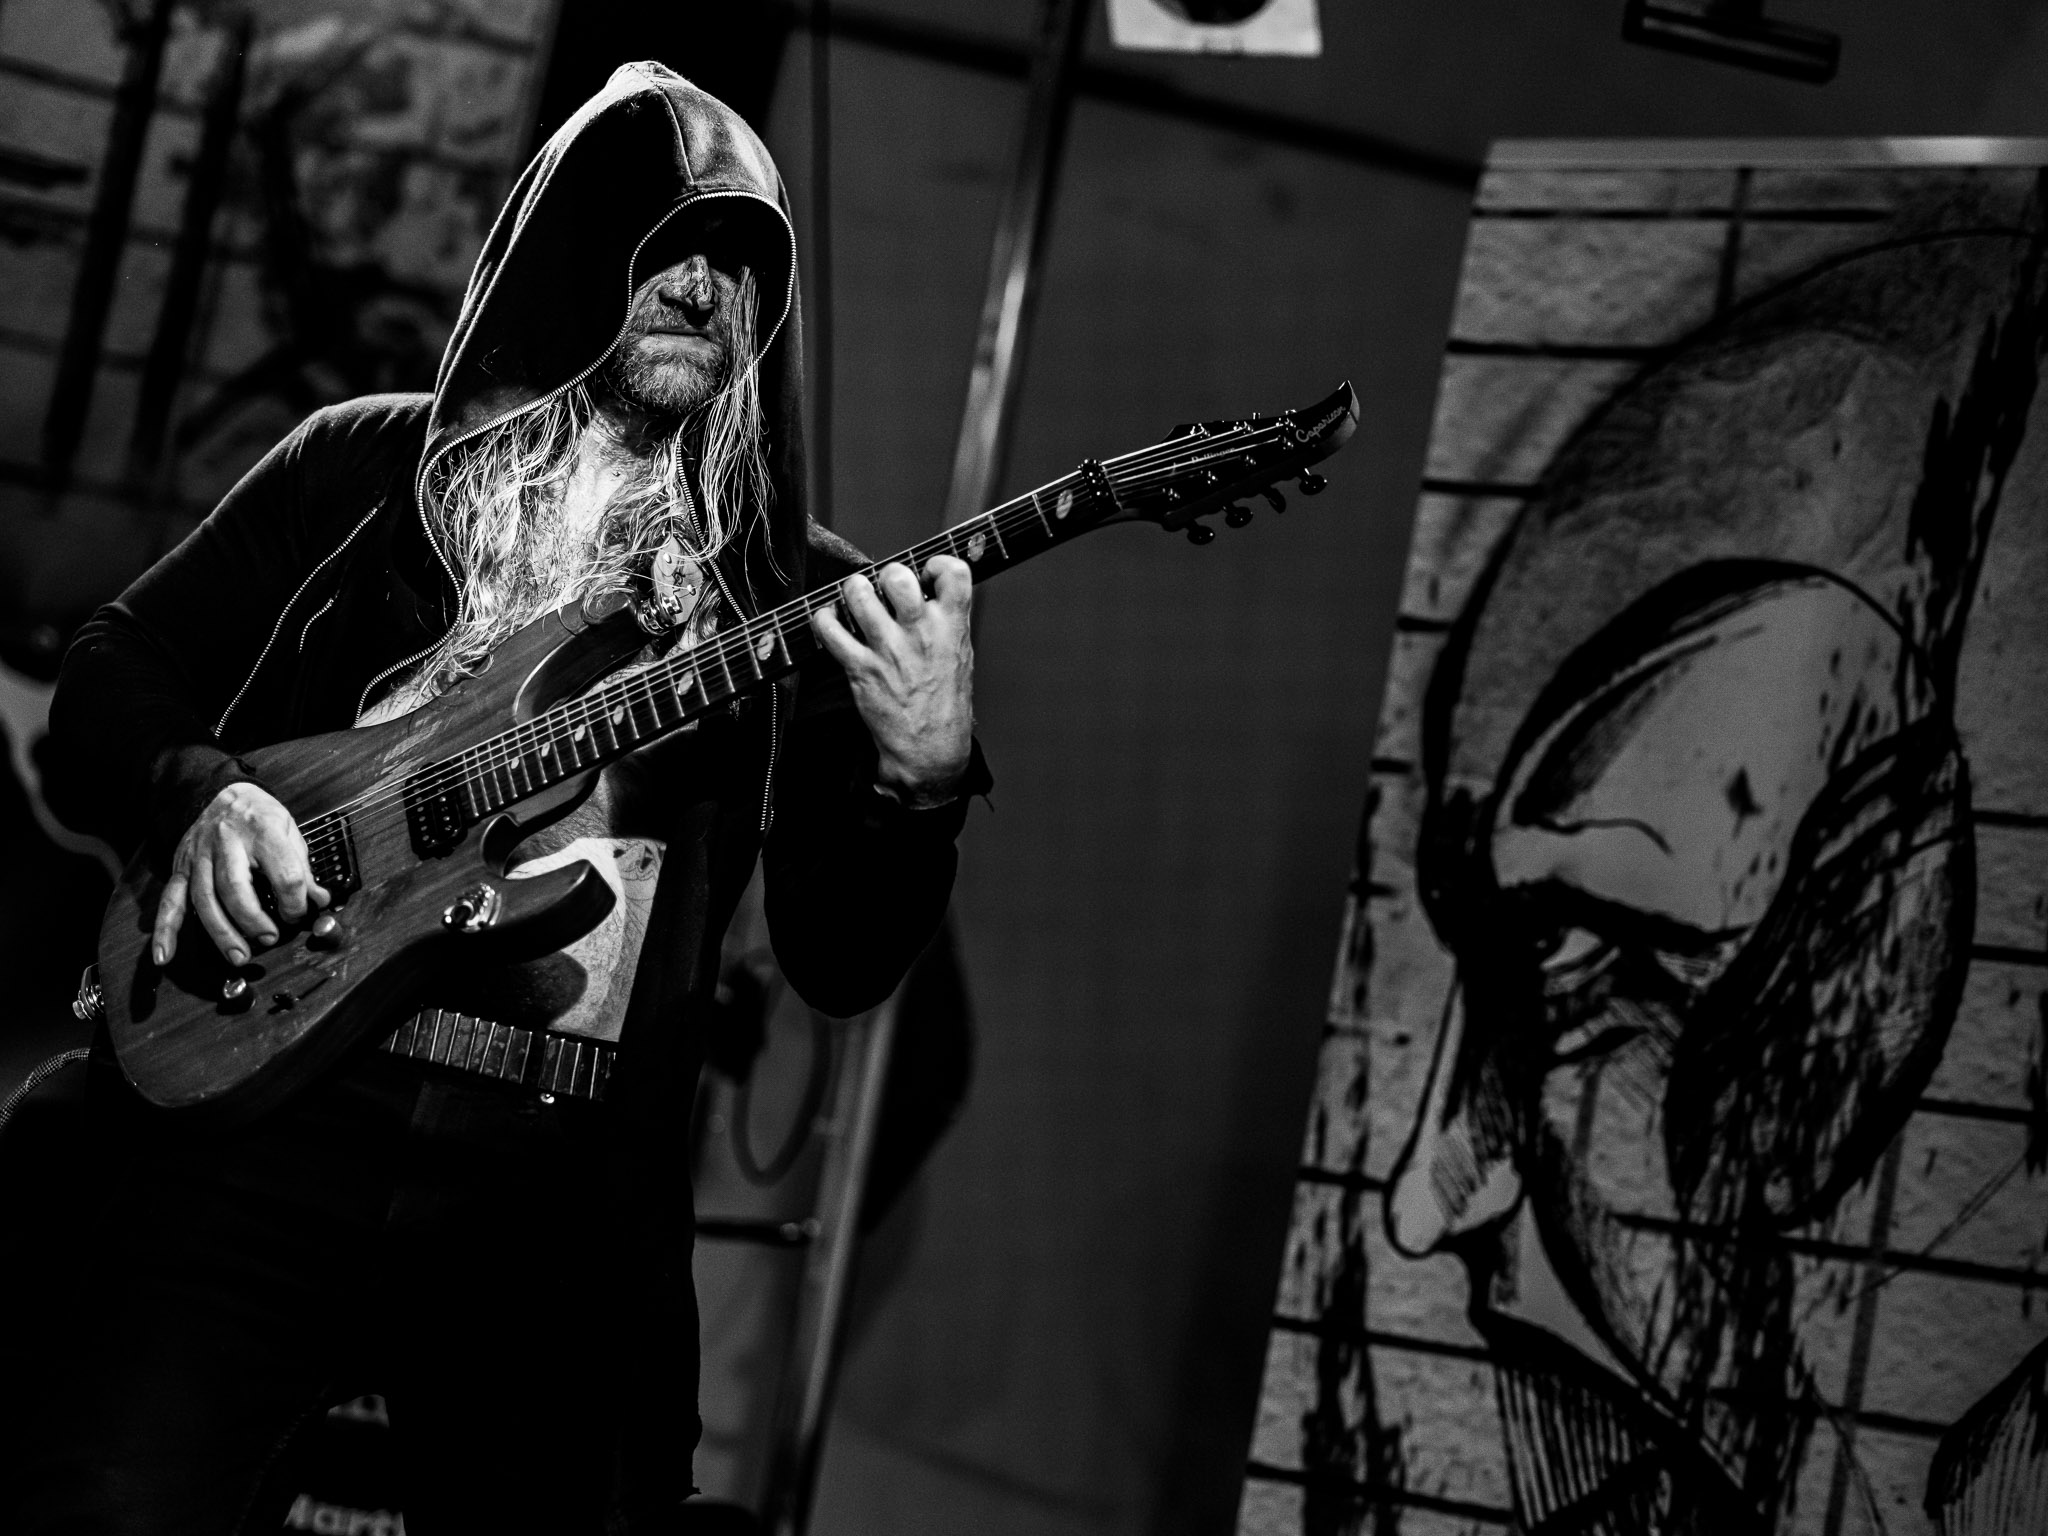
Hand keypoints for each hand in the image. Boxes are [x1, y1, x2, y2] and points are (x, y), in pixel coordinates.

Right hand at [153, 782, 329, 967]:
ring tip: (240, 956)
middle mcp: (226, 842)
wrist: (218, 792)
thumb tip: (319, 900)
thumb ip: (303, 867)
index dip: (295, 900)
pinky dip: (165, 930)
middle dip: (253, 920)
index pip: (283, 872)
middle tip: (269, 938)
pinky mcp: (181, 868)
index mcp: (262, 830)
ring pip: (204, 899)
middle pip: (235, 887)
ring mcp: (199, 856)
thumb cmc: (259, 815)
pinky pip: (170, 901)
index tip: (298, 913)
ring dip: (222, 933)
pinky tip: (164, 955)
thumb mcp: (289, 831)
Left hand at [812, 556, 973, 806]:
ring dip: (853, 590)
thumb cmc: (945, 704)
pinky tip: (831, 622)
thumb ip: (947, 621)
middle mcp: (920, 634)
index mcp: (952, 628)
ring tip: (855, 598)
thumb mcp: (960, 656)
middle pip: (897, 576)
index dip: (936, 564)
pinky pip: (831, 630)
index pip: (953, 572)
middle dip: (886, 574)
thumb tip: (927, 591)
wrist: (930, 750)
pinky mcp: (861, 669)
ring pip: (859, 595)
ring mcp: (889, 650)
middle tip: (883, 588)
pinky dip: (824, 620)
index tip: (926, 572)